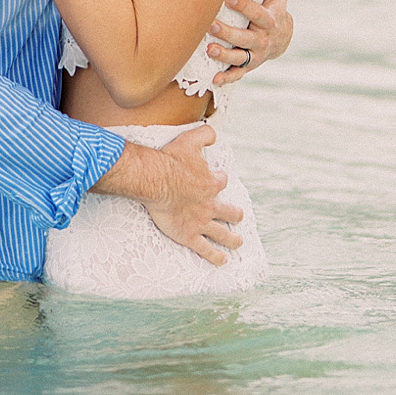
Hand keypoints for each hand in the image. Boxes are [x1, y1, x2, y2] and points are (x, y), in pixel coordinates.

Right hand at [144, 124, 242, 264]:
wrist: (156, 180)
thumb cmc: (171, 160)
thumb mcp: (190, 140)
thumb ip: (205, 134)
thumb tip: (214, 133)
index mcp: (211, 183)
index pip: (221, 181)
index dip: (219, 180)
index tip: (218, 180)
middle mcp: (210, 204)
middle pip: (228, 211)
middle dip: (235, 214)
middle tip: (238, 216)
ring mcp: (201, 222)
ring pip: (222, 233)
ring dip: (232, 239)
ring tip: (239, 243)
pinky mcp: (189, 235)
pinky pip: (206, 249)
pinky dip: (215, 256)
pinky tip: (223, 261)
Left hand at [207, 0, 292, 86]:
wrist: (282, 38)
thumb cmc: (274, 10)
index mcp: (270, 21)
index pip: (257, 13)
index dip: (244, 6)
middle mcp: (263, 39)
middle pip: (246, 38)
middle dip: (229, 32)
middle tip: (212, 24)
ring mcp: (256, 55)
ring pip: (240, 57)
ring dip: (224, 55)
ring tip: (209, 49)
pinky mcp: (249, 66)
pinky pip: (238, 74)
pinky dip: (227, 78)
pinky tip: (214, 79)